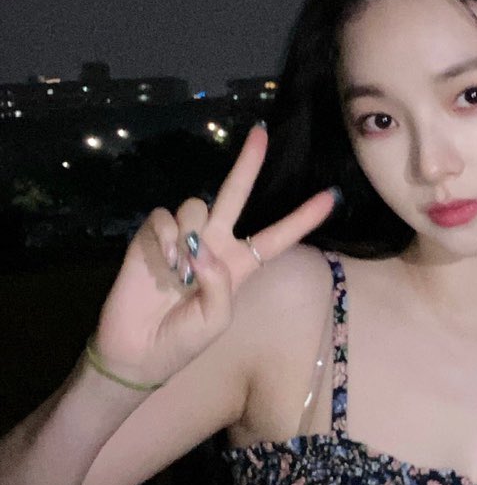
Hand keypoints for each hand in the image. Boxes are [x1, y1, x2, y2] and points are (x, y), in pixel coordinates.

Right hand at [91, 123, 338, 384]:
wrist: (137, 351)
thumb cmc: (183, 340)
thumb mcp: (215, 320)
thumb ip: (219, 284)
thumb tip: (202, 247)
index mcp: (240, 265)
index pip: (277, 236)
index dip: (303, 218)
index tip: (331, 196)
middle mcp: (214, 243)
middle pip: (236, 194)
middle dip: (247, 164)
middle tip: (260, 133)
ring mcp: (183, 237)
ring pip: (196, 205)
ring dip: (190, 232)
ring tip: (179, 269)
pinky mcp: (152, 236)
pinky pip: (164, 217)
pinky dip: (165, 236)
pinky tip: (163, 262)